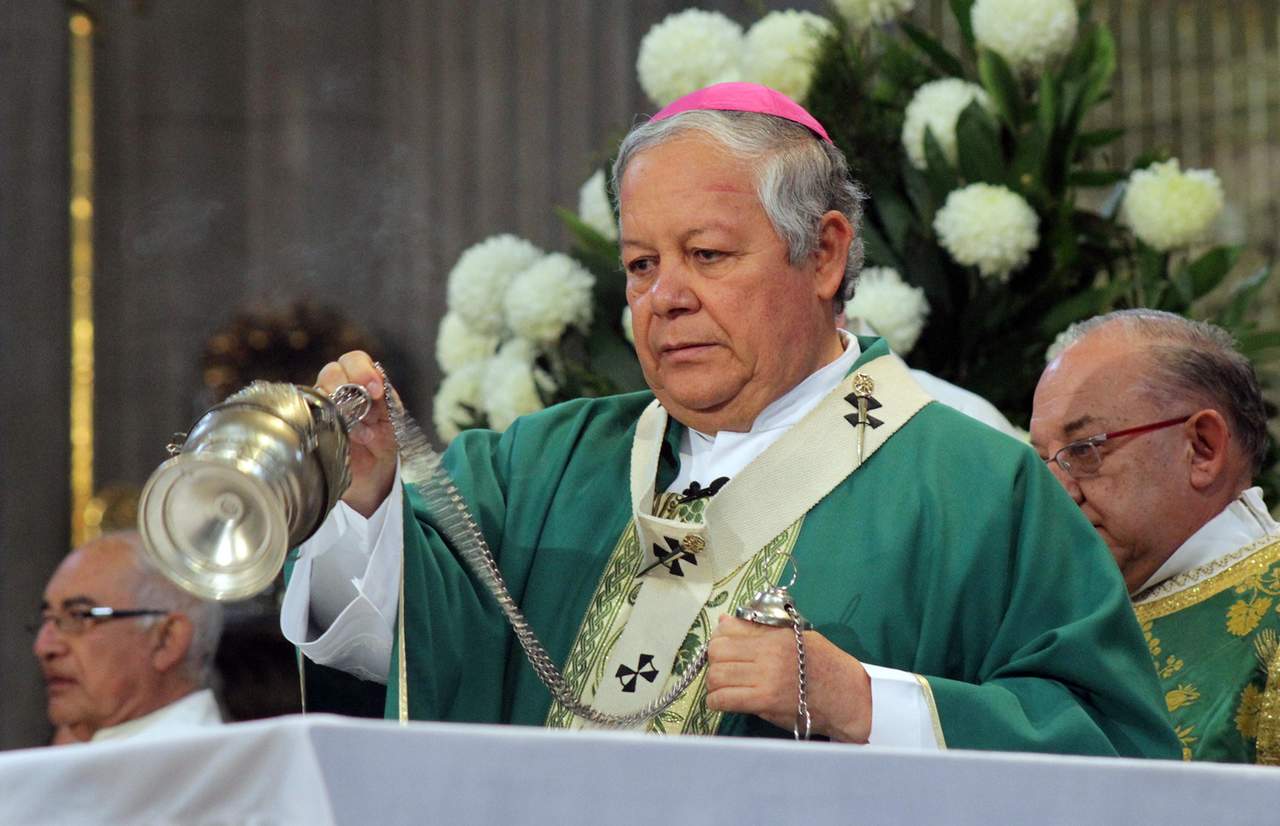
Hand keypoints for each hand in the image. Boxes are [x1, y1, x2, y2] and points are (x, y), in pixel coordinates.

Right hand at [316, 351, 397, 516]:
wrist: (372, 475)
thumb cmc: (382, 443)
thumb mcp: (392, 422)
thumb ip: (386, 403)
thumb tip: (375, 390)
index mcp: (362, 383)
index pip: (353, 360)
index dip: (362, 369)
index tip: (375, 389)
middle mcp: (339, 390)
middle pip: (332, 370)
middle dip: (348, 382)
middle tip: (365, 399)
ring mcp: (322, 407)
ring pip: (317, 391)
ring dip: (338, 406)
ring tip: (358, 429)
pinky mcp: (310, 426)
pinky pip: (307, 415)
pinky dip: (325, 424)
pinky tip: (342, 437)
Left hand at [705, 615, 871, 742]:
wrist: (848, 696)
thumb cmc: (826, 666)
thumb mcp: (796, 638)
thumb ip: (759, 630)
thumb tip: (724, 621)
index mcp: (775, 636)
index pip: (727, 631)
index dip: (718, 641)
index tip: (724, 652)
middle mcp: (768, 654)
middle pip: (717, 652)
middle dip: (714, 662)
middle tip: (723, 671)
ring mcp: (766, 678)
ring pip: (717, 675)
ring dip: (715, 684)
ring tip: (724, 688)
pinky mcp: (765, 701)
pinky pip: (725, 699)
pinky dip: (717, 701)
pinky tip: (723, 702)